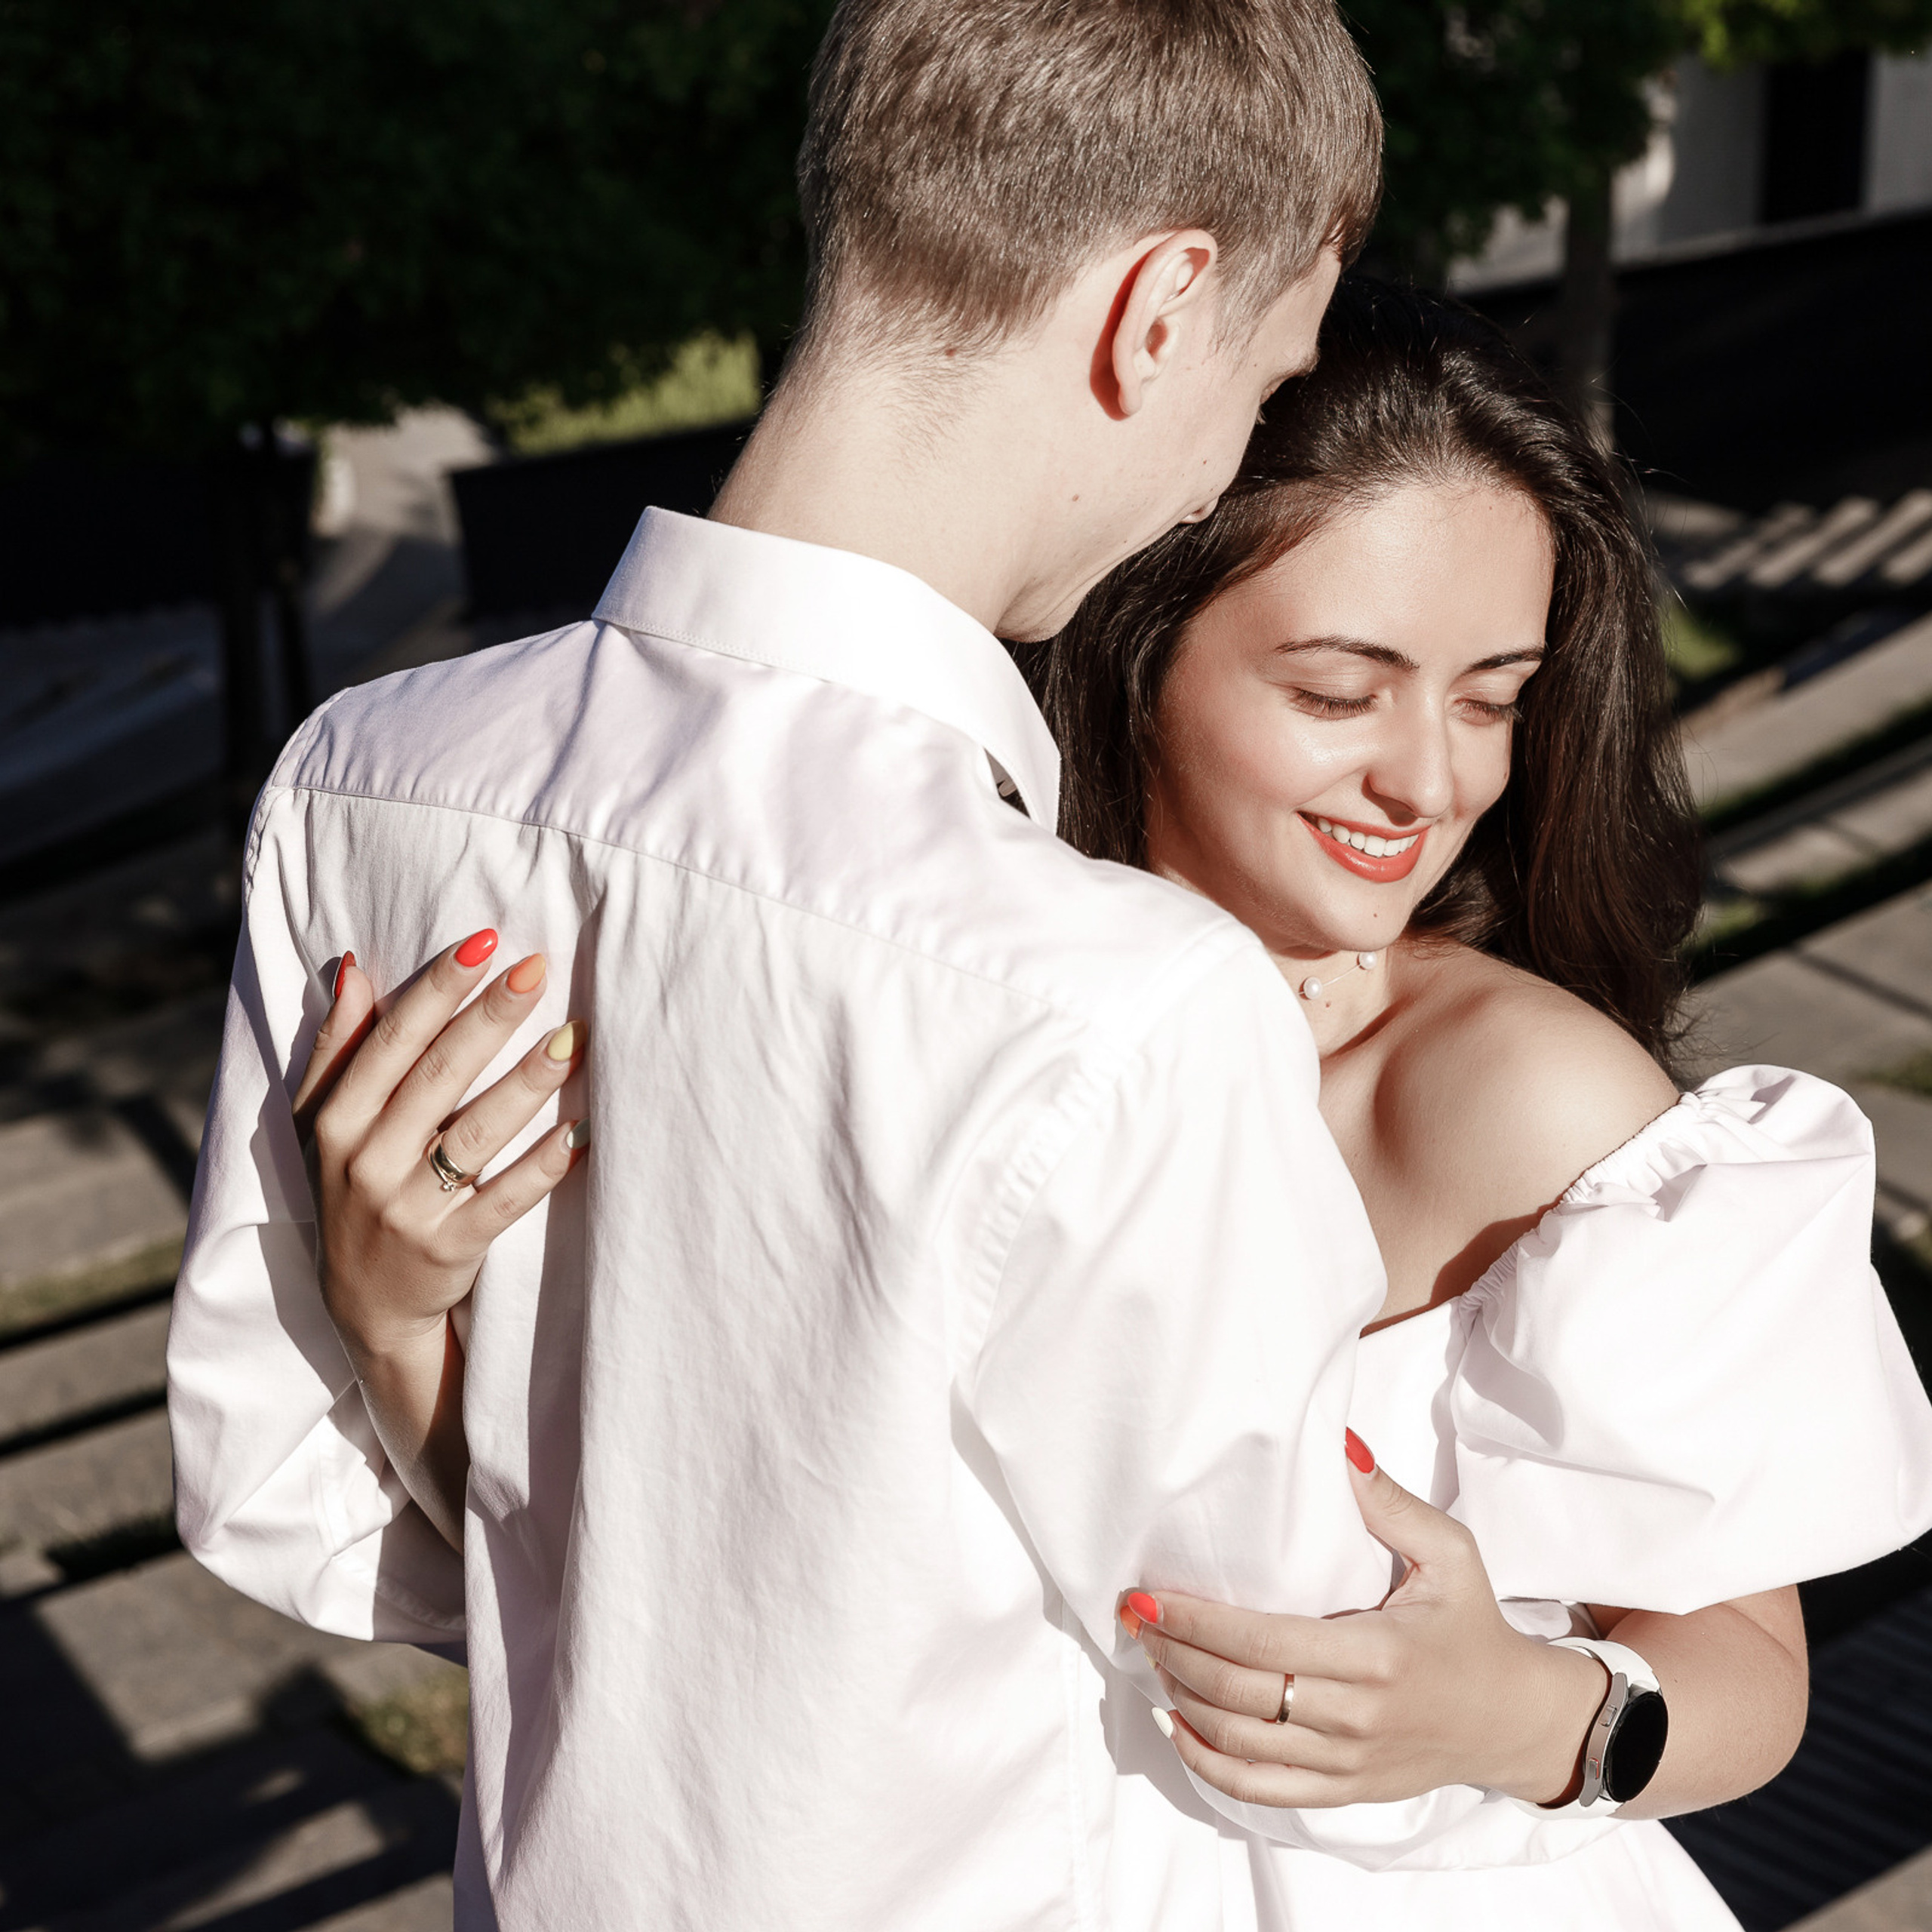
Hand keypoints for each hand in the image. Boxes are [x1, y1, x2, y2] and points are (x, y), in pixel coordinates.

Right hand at [290, 931, 587, 1549]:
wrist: (366, 1306)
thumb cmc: (355, 1191)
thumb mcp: (326, 1124)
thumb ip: (339, 1048)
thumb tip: (354, 968)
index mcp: (338, 1120)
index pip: (392, 1041)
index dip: (438, 989)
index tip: (484, 941)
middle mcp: (366, 1161)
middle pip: (438, 1076)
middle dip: (490, 1018)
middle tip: (538, 969)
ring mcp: (406, 1208)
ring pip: (474, 1133)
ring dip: (526, 1083)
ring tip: (572, 1039)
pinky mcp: (450, 1248)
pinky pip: (504, 1200)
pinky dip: (541, 1166)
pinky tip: (579, 1133)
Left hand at [1121, 1432, 1604, 1808]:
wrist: (1513, 1718)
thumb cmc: (1472, 1627)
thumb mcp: (1449, 1554)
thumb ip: (1388, 1502)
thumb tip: (1339, 1444)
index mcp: (1377, 1655)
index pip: (1263, 1644)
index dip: (1197, 1623)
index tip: (1149, 1597)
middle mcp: (1357, 1716)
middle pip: (1239, 1695)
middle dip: (1175, 1655)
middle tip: (1135, 1619)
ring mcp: (1348, 1762)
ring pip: (1240, 1743)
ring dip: (1183, 1701)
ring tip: (1152, 1657)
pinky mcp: (1345, 1791)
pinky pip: (1261, 1789)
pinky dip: (1209, 1763)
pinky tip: (1178, 1726)